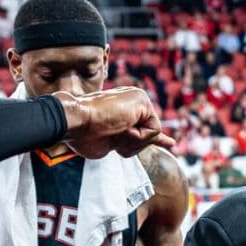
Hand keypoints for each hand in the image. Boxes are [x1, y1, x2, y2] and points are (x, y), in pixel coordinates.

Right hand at [55, 87, 171, 158]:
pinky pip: (154, 130)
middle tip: (114, 136)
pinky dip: (139, 137)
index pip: (146, 126)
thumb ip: (136, 142)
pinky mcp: (143, 101)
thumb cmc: (86, 135)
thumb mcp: (114, 143)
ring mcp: (138, 100)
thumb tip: (169, 141)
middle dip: (133, 145)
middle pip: (150, 136)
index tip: (170, 143)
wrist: (75, 122)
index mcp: (124, 110)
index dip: (158, 138)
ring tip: (115, 131)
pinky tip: (124, 129)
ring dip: (134, 142)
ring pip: (152, 134)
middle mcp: (133, 102)